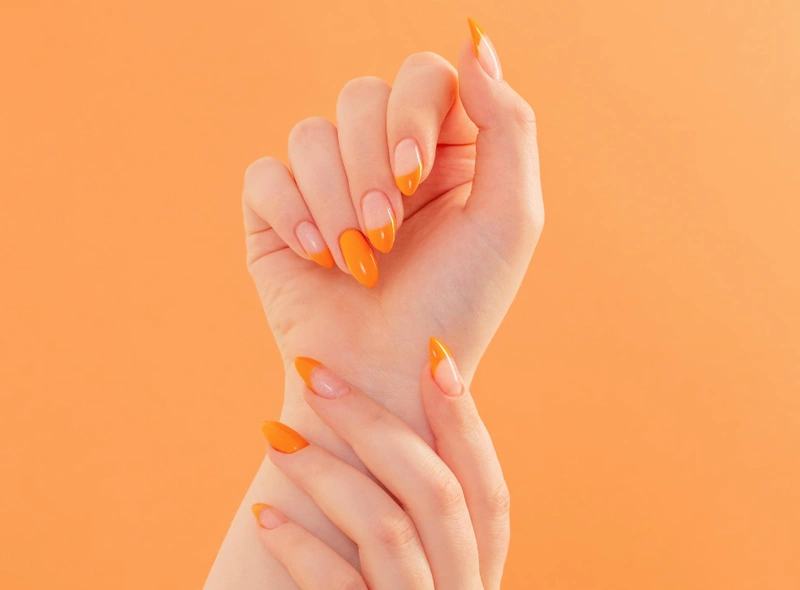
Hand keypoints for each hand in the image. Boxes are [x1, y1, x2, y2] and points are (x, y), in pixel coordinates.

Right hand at [242, 19, 542, 436]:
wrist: (387, 377)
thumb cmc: (455, 305)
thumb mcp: (509, 219)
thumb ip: (508, 124)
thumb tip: (476, 39)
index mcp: (444, 151)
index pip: (423, 78)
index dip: (411, 114)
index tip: (414, 178)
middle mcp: (384, 158)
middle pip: (361, 95)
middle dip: (370, 166)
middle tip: (386, 233)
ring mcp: (329, 183)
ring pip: (311, 133)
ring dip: (335, 199)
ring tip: (358, 260)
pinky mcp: (279, 213)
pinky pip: (266, 174)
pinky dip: (291, 214)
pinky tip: (317, 258)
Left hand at [252, 338, 509, 589]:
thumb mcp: (420, 566)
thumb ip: (415, 516)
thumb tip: (380, 428)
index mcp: (479, 569)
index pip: (487, 490)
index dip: (464, 421)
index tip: (433, 351)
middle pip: (438, 493)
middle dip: (375, 425)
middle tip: (315, 374)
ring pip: (388, 529)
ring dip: (326, 473)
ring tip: (275, 437)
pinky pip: (338, 586)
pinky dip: (300, 546)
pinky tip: (265, 516)